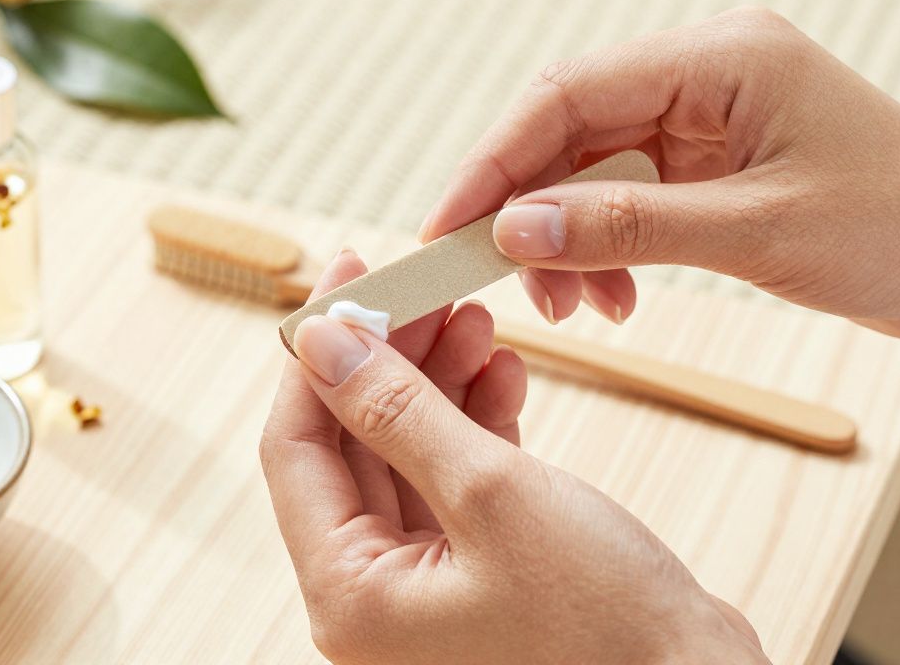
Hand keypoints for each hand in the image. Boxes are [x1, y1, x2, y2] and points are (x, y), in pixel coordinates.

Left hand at [260, 249, 767, 663]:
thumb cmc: (605, 624)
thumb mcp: (491, 494)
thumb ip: (396, 411)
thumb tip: (323, 342)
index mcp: (349, 594)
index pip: (295, 448)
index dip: (316, 355)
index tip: (348, 275)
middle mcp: (372, 596)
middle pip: (350, 446)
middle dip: (388, 360)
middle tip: (426, 289)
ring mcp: (423, 588)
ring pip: (404, 456)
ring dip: (436, 383)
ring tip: (476, 319)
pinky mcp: (475, 574)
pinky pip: (451, 482)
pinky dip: (473, 423)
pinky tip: (503, 371)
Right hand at [420, 7, 899, 339]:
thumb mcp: (756, 233)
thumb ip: (627, 227)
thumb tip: (517, 230)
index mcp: (722, 58)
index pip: (569, 93)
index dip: (495, 161)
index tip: (448, 226)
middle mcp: (705, 75)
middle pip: (568, 129)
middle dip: (525, 210)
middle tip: (494, 277)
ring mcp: (706, 117)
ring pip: (588, 170)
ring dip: (563, 240)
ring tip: (576, 306)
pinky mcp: (710, 161)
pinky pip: (624, 197)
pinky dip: (603, 249)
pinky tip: (615, 295)